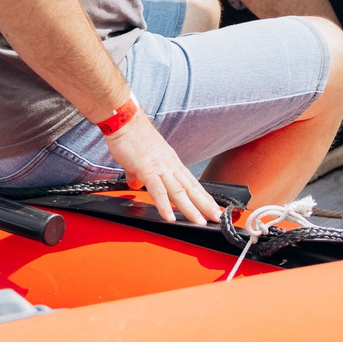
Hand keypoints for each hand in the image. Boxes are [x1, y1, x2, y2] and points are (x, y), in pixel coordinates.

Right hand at [105, 112, 223, 223]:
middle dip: (205, 204)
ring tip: (200, 221)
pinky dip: (164, 205)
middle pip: (191, 188)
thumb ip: (139, 175)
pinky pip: (157, 190)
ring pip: (179, 191)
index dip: (203, 196)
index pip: (191, 183)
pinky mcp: (147, 169)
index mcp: (171, 163)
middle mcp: (170, 165)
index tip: (213, 207)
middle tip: (217, 218)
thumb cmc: (132, 136)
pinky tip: (170, 217)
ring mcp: (160, 167)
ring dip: (190, 208)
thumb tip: (136, 184)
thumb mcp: (140, 160)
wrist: (125, 120)